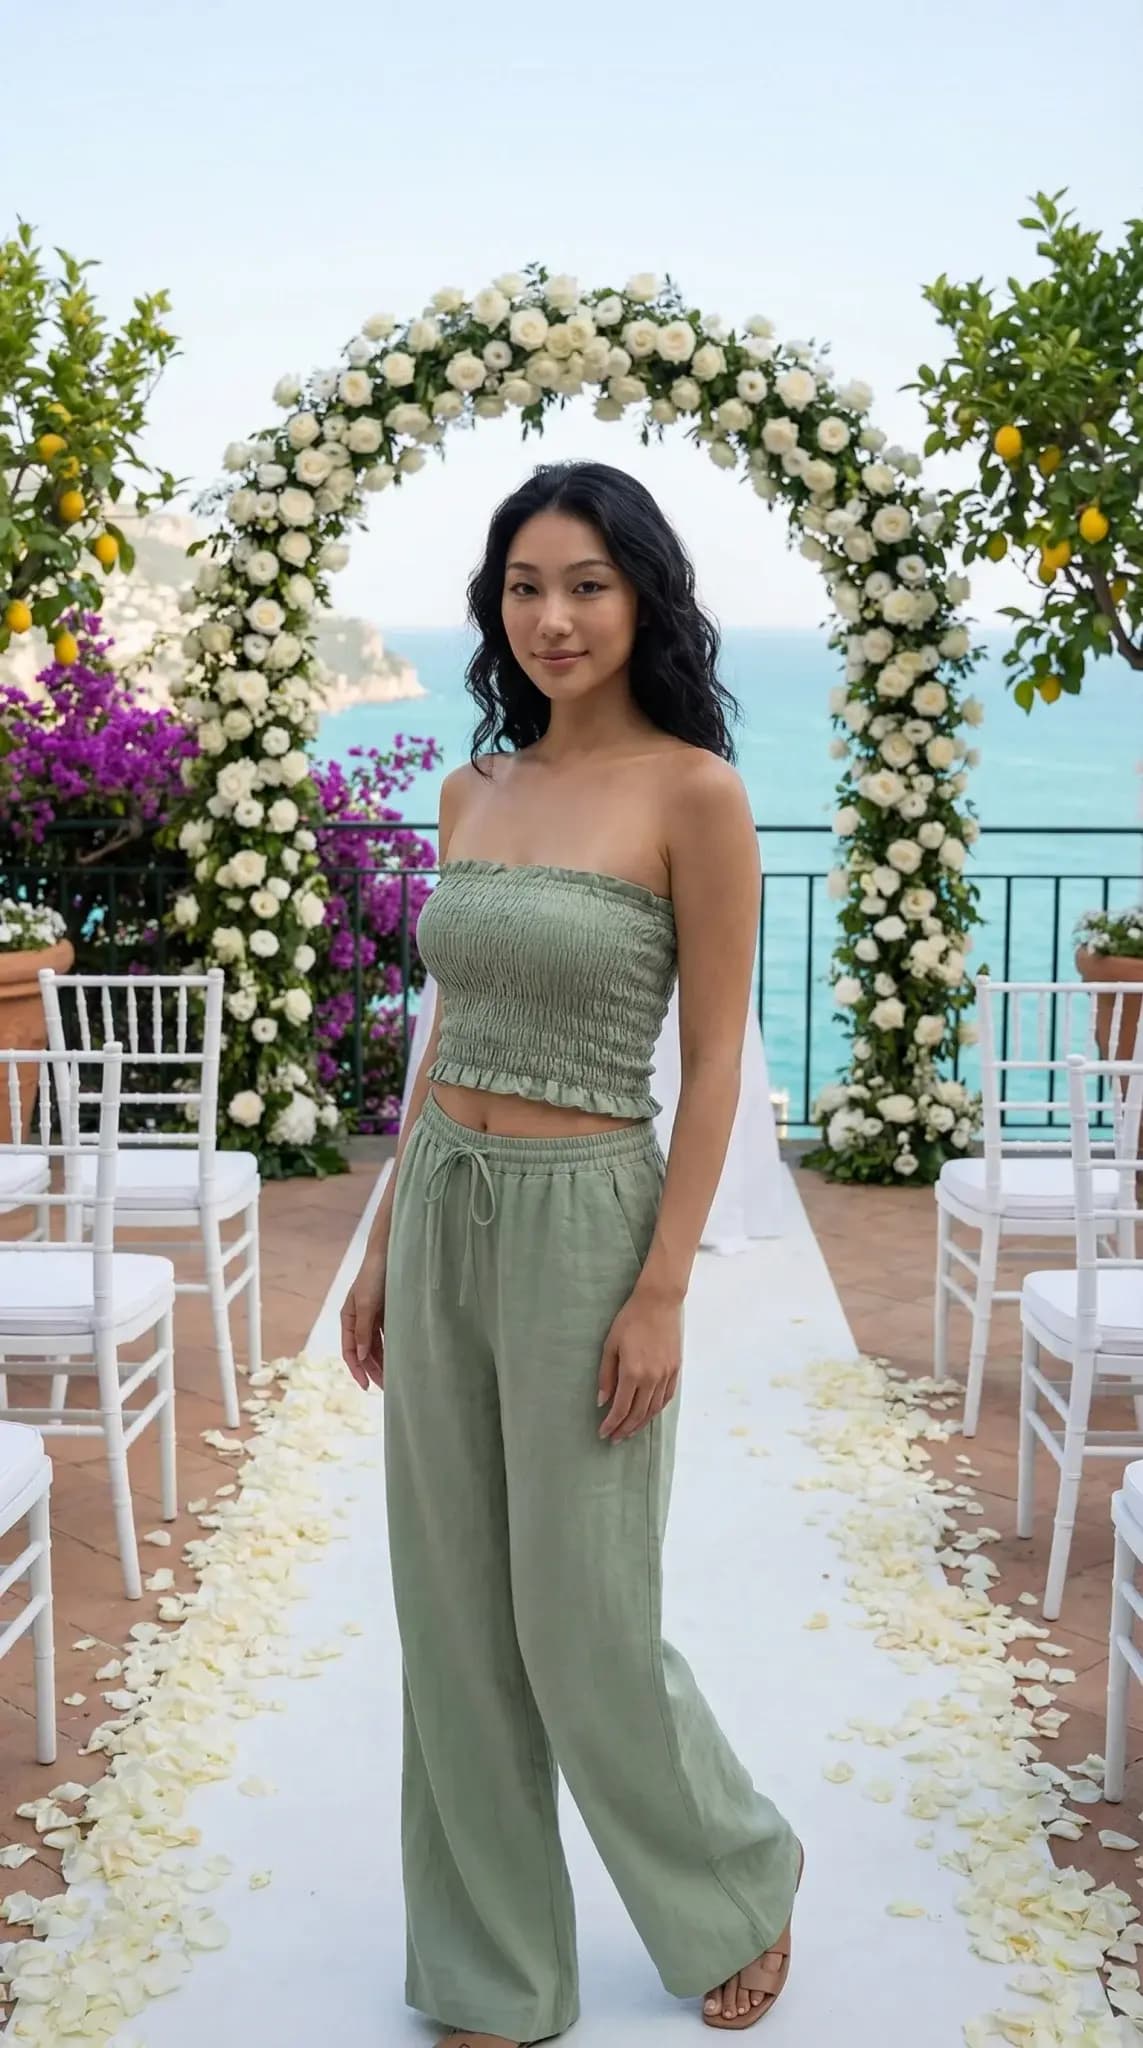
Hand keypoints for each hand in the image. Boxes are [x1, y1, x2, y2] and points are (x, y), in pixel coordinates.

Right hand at [340, 1255, 385, 1390]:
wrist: (392, 1253)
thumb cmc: (374, 1276)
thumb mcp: (366, 1304)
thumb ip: (363, 1331)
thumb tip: (361, 1356)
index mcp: (348, 1318)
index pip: (350, 1350)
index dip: (356, 1370)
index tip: (366, 1386)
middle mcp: (359, 1320)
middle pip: (363, 1352)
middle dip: (372, 1370)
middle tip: (386, 1388)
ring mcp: (373, 1317)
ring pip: (376, 1347)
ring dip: (382, 1362)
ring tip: (393, 1379)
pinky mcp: (387, 1314)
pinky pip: (387, 1337)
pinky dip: (391, 1350)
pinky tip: (399, 1360)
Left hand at [597, 1284, 681, 1441]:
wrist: (659, 1303)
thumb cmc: (630, 1321)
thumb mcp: (610, 1345)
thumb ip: (606, 1375)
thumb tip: (602, 1401)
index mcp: (632, 1372)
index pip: (620, 1408)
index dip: (611, 1424)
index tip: (603, 1433)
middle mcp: (651, 1378)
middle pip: (637, 1414)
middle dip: (624, 1429)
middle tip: (614, 1438)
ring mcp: (666, 1375)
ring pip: (653, 1410)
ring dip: (640, 1424)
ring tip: (629, 1431)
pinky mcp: (675, 1370)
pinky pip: (666, 1398)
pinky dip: (656, 1411)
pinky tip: (648, 1415)